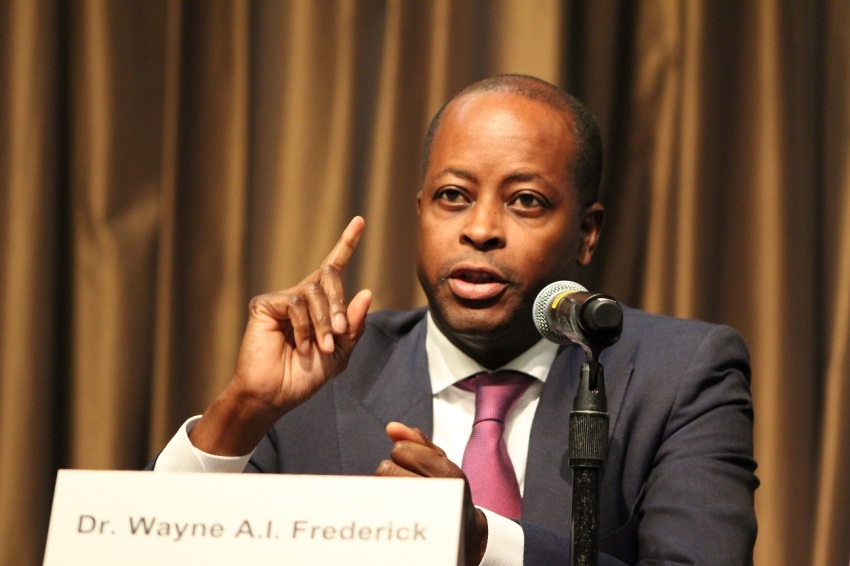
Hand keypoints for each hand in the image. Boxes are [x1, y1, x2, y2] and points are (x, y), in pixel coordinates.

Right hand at [190, 217, 371, 454]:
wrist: (276, 395)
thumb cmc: (305, 377)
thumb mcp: (339, 353)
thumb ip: (352, 326)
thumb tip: (366, 292)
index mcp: (318, 306)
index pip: (333, 268)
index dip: (346, 244)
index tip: (360, 221)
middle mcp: (300, 296)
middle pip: (329, 280)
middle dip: (338, 307)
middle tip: (337, 335)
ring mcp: (281, 300)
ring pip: (313, 293)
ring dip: (323, 323)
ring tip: (320, 347)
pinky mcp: (264, 305)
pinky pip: (294, 303)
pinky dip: (303, 326)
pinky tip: (300, 345)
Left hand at [376, 422, 487, 565]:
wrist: (465, 534)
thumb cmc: (450, 490)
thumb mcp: (441, 461)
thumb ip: (417, 442)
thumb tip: (391, 427)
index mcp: (448, 474)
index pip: (400, 450)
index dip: (404, 454)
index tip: (417, 464)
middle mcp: (437, 495)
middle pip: (385, 469)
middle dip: (394, 470)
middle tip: (410, 480)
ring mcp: (422, 517)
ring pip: (380, 488)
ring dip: (388, 487)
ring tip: (407, 494)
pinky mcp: (411, 533)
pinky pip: (380, 509)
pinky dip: (384, 504)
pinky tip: (399, 508)